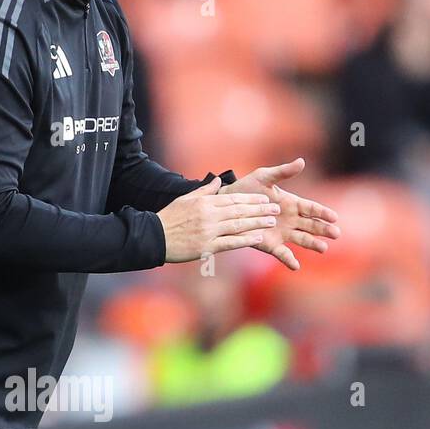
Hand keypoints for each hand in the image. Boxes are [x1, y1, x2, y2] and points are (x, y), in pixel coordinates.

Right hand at [157, 178, 280, 262]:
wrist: (154, 237)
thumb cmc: (169, 218)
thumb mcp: (185, 199)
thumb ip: (204, 191)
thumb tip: (218, 181)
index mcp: (205, 202)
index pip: (233, 198)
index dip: (251, 198)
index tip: (265, 198)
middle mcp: (209, 215)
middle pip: (239, 210)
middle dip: (259, 209)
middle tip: (275, 209)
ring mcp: (209, 231)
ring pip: (238, 225)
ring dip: (257, 223)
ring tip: (271, 222)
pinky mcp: (207, 246)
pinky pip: (230, 242)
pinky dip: (245, 240)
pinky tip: (258, 238)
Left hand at [225, 158, 339, 270]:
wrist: (229, 204)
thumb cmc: (248, 188)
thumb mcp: (265, 177)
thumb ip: (283, 172)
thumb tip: (302, 161)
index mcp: (292, 203)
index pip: (312, 209)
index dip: (323, 213)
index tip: (334, 217)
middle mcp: (291, 220)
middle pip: (311, 226)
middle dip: (324, 230)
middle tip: (336, 234)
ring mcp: (282, 233)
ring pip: (302, 239)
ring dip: (313, 244)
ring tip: (323, 248)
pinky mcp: (270, 244)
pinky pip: (282, 253)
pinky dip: (289, 260)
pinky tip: (296, 266)